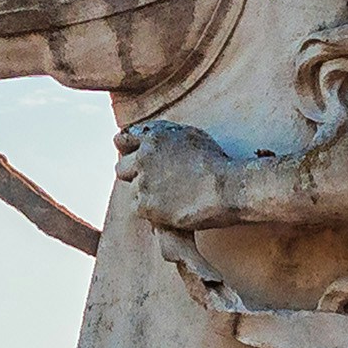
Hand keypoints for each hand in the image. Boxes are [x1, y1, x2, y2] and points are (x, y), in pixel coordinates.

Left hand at [119, 117, 239, 227]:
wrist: (227, 188)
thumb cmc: (216, 164)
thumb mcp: (190, 137)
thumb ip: (167, 137)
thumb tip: (152, 140)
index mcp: (154, 136)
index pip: (122, 140)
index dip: (128, 151)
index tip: (134, 160)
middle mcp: (144, 156)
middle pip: (121, 168)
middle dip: (133, 176)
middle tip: (152, 184)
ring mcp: (143, 181)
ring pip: (132, 190)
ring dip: (146, 195)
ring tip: (171, 198)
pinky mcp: (145, 204)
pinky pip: (138, 208)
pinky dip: (151, 211)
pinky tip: (170, 209)